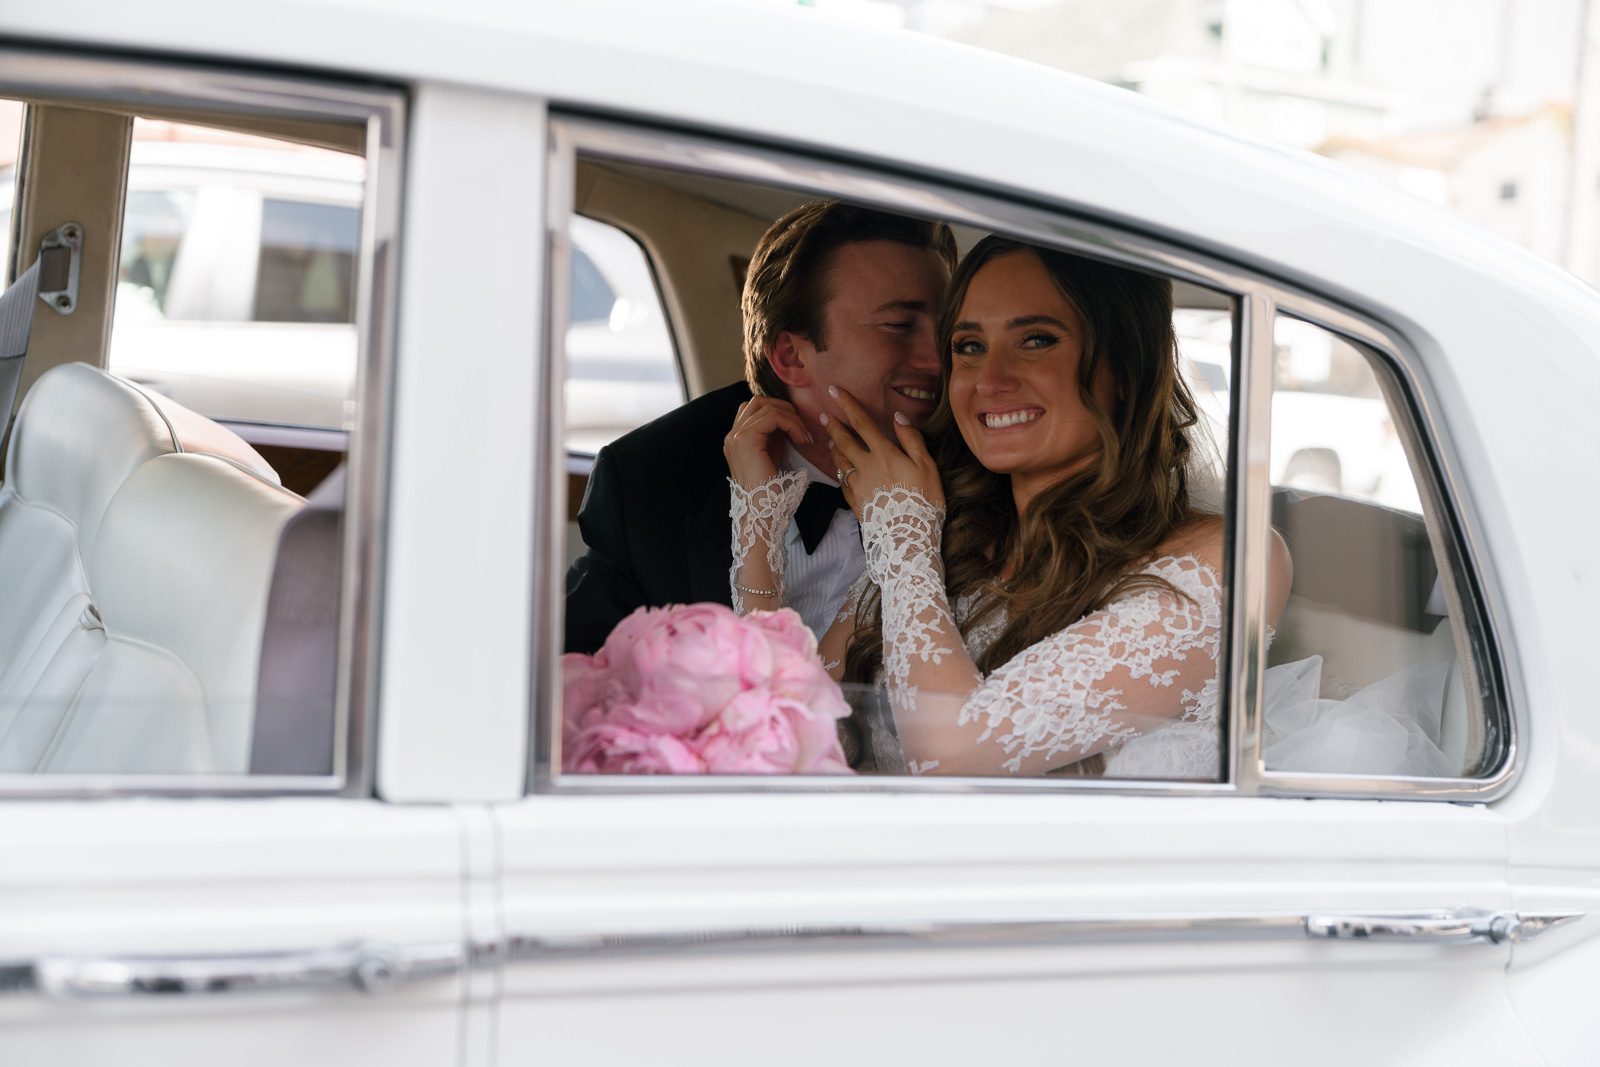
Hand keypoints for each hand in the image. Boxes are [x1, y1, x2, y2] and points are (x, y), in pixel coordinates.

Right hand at [723, 396, 811, 488]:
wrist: (762, 511)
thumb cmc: (770, 489)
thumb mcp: (772, 454)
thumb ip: (774, 435)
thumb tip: (789, 417)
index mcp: (736, 438)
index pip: (755, 409)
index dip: (779, 412)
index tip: (798, 430)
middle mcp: (732, 435)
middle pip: (758, 402)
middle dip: (784, 409)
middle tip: (802, 428)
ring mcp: (735, 436)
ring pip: (766, 406)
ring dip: (791, 418)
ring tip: (804, 436)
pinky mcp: (745, 439)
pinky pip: (772, 416)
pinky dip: (791, 423)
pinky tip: (801, 439)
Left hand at [820, 385, 942, 515]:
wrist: (908, 535)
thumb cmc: (923, 499)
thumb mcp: (926, 465)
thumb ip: (911, 439)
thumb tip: (898, 417)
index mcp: (884, 453)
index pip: (862, 422)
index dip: (847, 404)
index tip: (833, 390)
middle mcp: (866, 466)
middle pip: (844, 441)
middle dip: (833, 426)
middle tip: (823, 416)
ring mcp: (858, 485)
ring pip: (840, 462)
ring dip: (834, 448)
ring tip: (830, 441)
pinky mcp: (855, 502)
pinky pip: (843, 483)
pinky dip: (840, 473)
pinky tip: (840, 471)